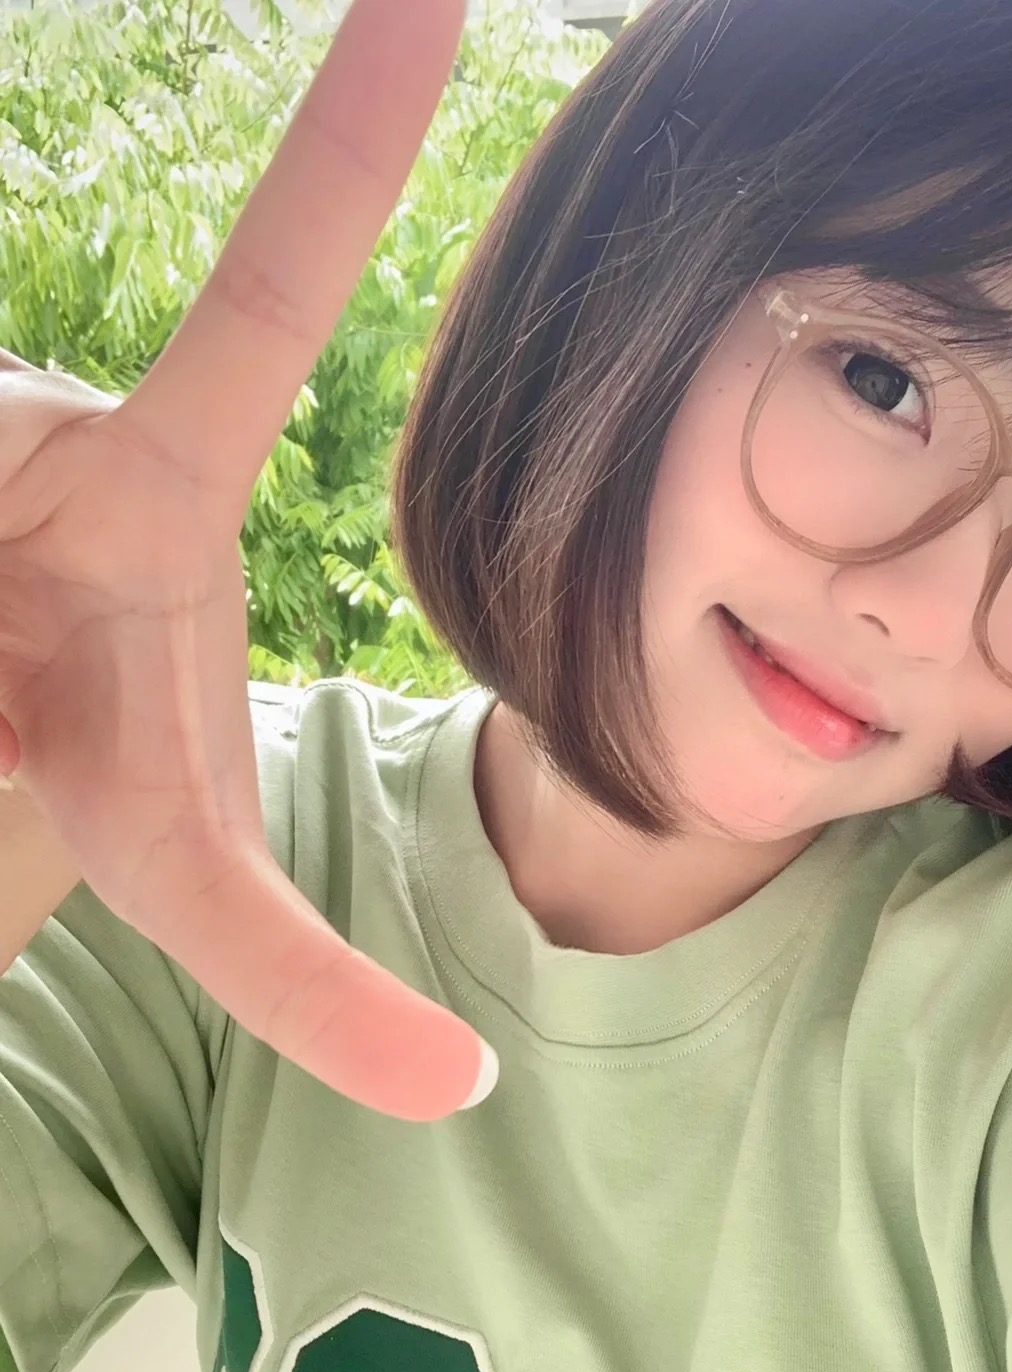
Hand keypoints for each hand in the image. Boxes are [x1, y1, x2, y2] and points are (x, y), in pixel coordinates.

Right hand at [0, 0, 496, 1123]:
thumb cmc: (75, 796)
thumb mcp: (191, 894)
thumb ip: (317, 997)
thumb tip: (467, 1095)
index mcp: (161, 486)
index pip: (268, 300)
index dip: (341, 138)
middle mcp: (62, 424)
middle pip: (19, 441)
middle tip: (2, 673)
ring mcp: (3, 428)